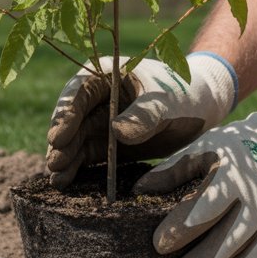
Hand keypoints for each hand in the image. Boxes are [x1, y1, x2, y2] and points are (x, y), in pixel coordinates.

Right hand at [45, 53, 237, 187]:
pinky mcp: (106, 145)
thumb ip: (145, 114)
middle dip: (60, 141)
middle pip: (70, 118)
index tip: (60, 137)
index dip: (65, 113)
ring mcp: (99, 122)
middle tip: (55, 162)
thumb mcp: (167, 101)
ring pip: (73, 140)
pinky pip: (85, 156)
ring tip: (57, 179)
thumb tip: (117, 131)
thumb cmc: (183, 94)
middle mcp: (96, 99)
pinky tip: (64, 182)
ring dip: (63, 158)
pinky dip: (75, 168)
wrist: (202, 110)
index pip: (79, 91)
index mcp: (107, 75)